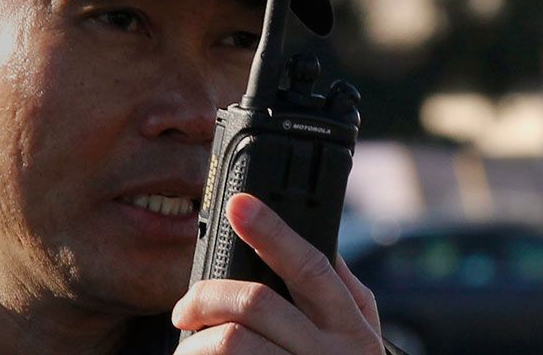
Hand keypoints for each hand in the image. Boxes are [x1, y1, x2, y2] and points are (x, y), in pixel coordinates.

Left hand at [171, 193, 383, 353]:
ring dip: (195, 345)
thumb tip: (324, 246)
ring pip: (229, 343)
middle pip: (254, 303)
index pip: (310, 269)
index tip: (238, 203)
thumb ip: (344, 298)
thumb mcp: (359, 343)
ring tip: (190, 352)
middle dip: (205, 297)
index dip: (273, 232)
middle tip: (184, 310)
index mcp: (350, 330)